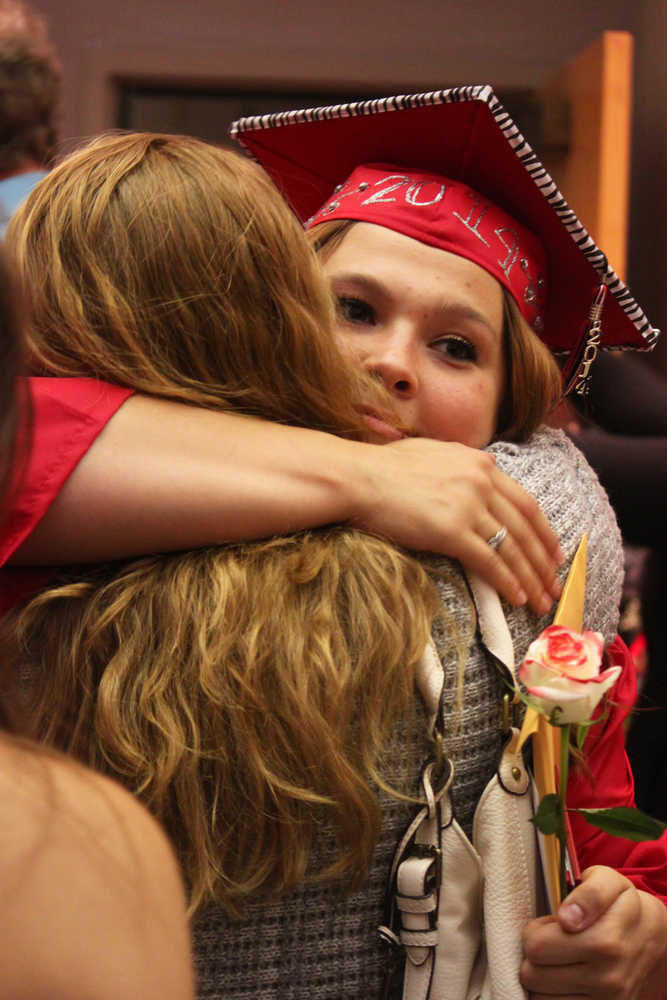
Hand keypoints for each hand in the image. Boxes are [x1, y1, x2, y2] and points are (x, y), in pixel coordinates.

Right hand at [353, 437, 562, 615]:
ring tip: (541, 599)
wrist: (358, 478)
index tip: (555, 552)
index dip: (544, 531)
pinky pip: (489, 561)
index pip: (525, 502)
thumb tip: (487, 463)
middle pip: (525, 528)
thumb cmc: (386, 467)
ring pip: (512, 548)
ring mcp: (468, 506)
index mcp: (480, 463)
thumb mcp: (435, 451)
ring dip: (531, 578)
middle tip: (555, 585)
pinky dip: (506, 581)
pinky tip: (516, 597)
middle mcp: (481, 482)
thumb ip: (465, 460)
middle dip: (544, 561)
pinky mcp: (452, 531)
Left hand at [521, 866, 666, 998]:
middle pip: (532, 974)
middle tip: (554, 940)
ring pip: (539, 996)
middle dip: (536, 953)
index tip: (552, 923)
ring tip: (561, 958)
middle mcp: (606, 979)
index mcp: (605, 942)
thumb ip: (588, 894)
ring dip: (543, 977)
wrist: (651, 939)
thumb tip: (567, 918)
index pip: (537, 946)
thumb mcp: (608, 882)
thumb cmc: (621, 906)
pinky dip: (553, 993)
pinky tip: (565, 976)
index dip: (535, 930)